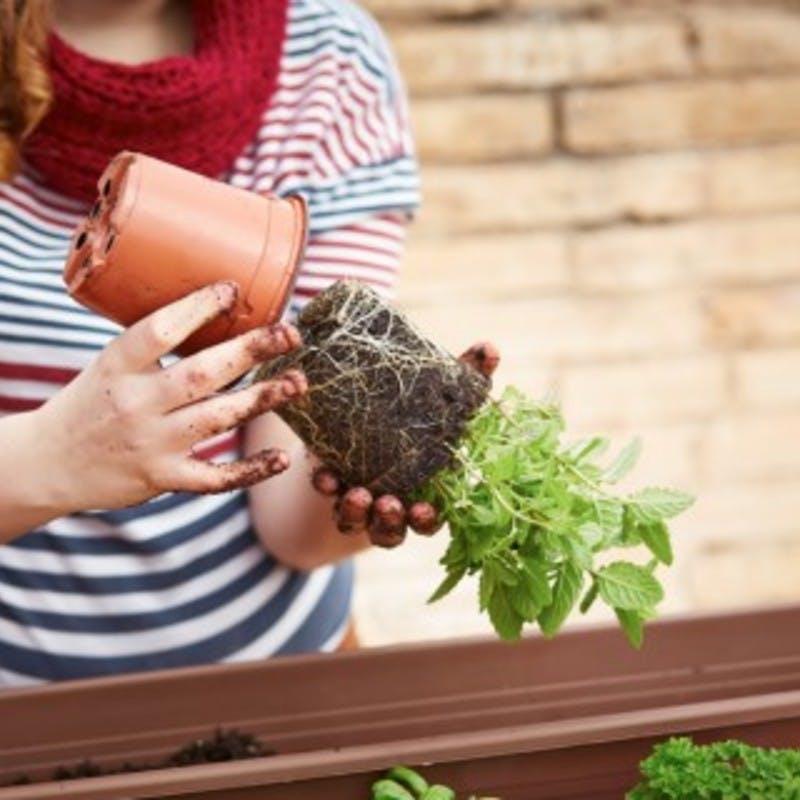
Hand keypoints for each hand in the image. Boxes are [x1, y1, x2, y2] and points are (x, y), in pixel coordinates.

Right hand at [34, 282, 306, 515]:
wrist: (50, 463)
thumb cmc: (91, 403)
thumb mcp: (109, 365)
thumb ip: (154, 346)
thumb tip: (220, 308)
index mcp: (117, 366)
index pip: (158, 330)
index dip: (197, 308)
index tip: (233, 290)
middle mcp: (135, 403)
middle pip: (200, 373)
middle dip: (250, 351)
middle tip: (290, 334)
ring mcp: (151, 443)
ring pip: (216, 418)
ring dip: (262, 399)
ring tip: (298, 381)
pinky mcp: (162, 477)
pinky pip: (214, 477)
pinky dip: (250, 470)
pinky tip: (281, 458)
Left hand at [312, 341, 500, 547]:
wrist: (373, 410)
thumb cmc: (420, 412)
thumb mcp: (445, 397)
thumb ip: (469, 378)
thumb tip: (490, 350)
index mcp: (424, 492)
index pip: (429, 519)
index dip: (427, 520)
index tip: (423, 511)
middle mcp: (392, 503)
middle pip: (392, 529)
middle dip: (390, 521)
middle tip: (388, 503)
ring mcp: (360, 498)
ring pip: (356, 522)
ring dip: (355, 513)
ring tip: (356, 493)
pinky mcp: (334, 483)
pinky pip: (327, 494)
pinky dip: (326, 485)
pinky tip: (323, 473)